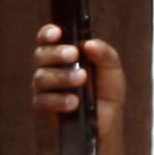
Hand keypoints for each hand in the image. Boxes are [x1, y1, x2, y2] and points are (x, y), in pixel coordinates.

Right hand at [31, 24, 126, 140]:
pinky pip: (42, 100)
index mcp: (64, 54)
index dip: (48, 33)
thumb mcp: (112, 69)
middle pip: (41, 55)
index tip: (57, 33)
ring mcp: (45, 87)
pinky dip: (59, 100)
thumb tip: (89, 44)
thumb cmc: (107, 91)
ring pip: (41, 77)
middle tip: (73, 55)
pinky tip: (74, 102)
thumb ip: (104, 53)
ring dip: (62, 76)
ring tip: (81, 79)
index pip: (48, 38)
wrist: (108, 121)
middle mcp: (50, 68)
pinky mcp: (44, 107)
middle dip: (56, 53)